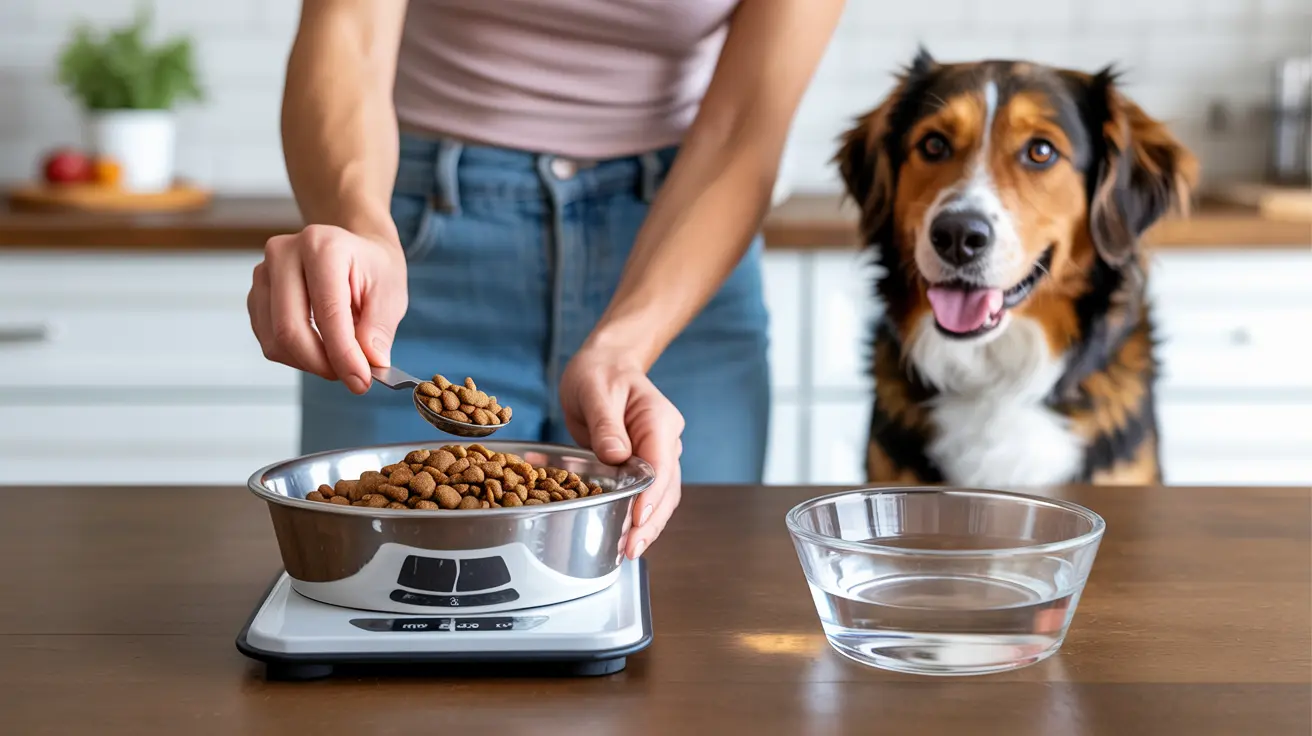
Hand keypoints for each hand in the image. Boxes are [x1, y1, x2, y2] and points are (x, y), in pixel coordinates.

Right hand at [248, 224, 407, 392]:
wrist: (355, 249)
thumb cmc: (373, 267)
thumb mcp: (391, 294)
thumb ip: (378, 330)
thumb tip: (370, 364)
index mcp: (322, 246)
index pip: (327, 312)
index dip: (344, 355)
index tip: (361, 381)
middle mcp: (284, 254)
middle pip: (290, 329)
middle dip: (323, 364)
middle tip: (353, 378)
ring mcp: (263, 273)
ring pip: (276, 340)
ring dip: (309, 363)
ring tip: (340, 360)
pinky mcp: (256, 294)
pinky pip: (269, 340)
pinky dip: (296, 356)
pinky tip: (321, 349)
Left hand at [559, 347, 684, 559]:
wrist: (605, 365)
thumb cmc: (599, 373)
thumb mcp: (595, 390)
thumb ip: (606, 423)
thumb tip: (615, 456)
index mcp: (658, 420)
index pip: (660, 464)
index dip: (650, 496)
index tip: (637, 520)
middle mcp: (665, 440)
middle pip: (666, 488)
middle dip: (651, 521)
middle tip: (630, 548)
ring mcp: (658, 454)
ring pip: (662, 498)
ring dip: (648, 525)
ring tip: (628, 550)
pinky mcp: (644, 466)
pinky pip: (647, 495)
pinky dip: (640, 517)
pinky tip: (627, 536)